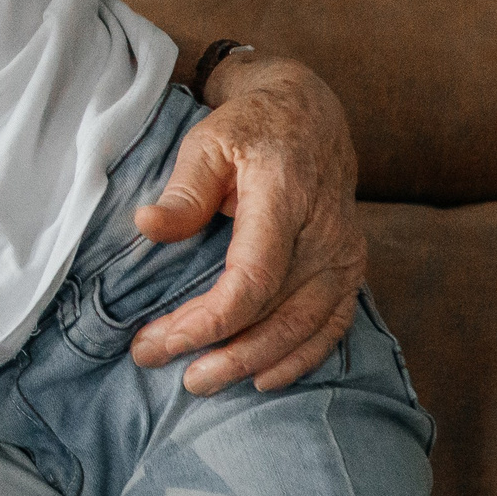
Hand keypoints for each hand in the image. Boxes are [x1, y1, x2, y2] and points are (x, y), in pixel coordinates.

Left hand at [127, 54, 365, 393]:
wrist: (308, 114)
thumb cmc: (249, 127)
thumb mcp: (205, 143)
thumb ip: (182, 190)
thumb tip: (146, 227)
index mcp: (284, 200)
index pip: (252, 280)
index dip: (209, 320)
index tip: (161, 340)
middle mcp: (324, 234)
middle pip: (276, 314)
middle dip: (219, 351)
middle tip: (162, 366)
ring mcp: (344, 254)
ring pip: (304, 328)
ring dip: (253, 363)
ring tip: (201, 382)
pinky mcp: (350, 267)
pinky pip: (331, 325)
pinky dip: (300, 358)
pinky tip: (263, 379)